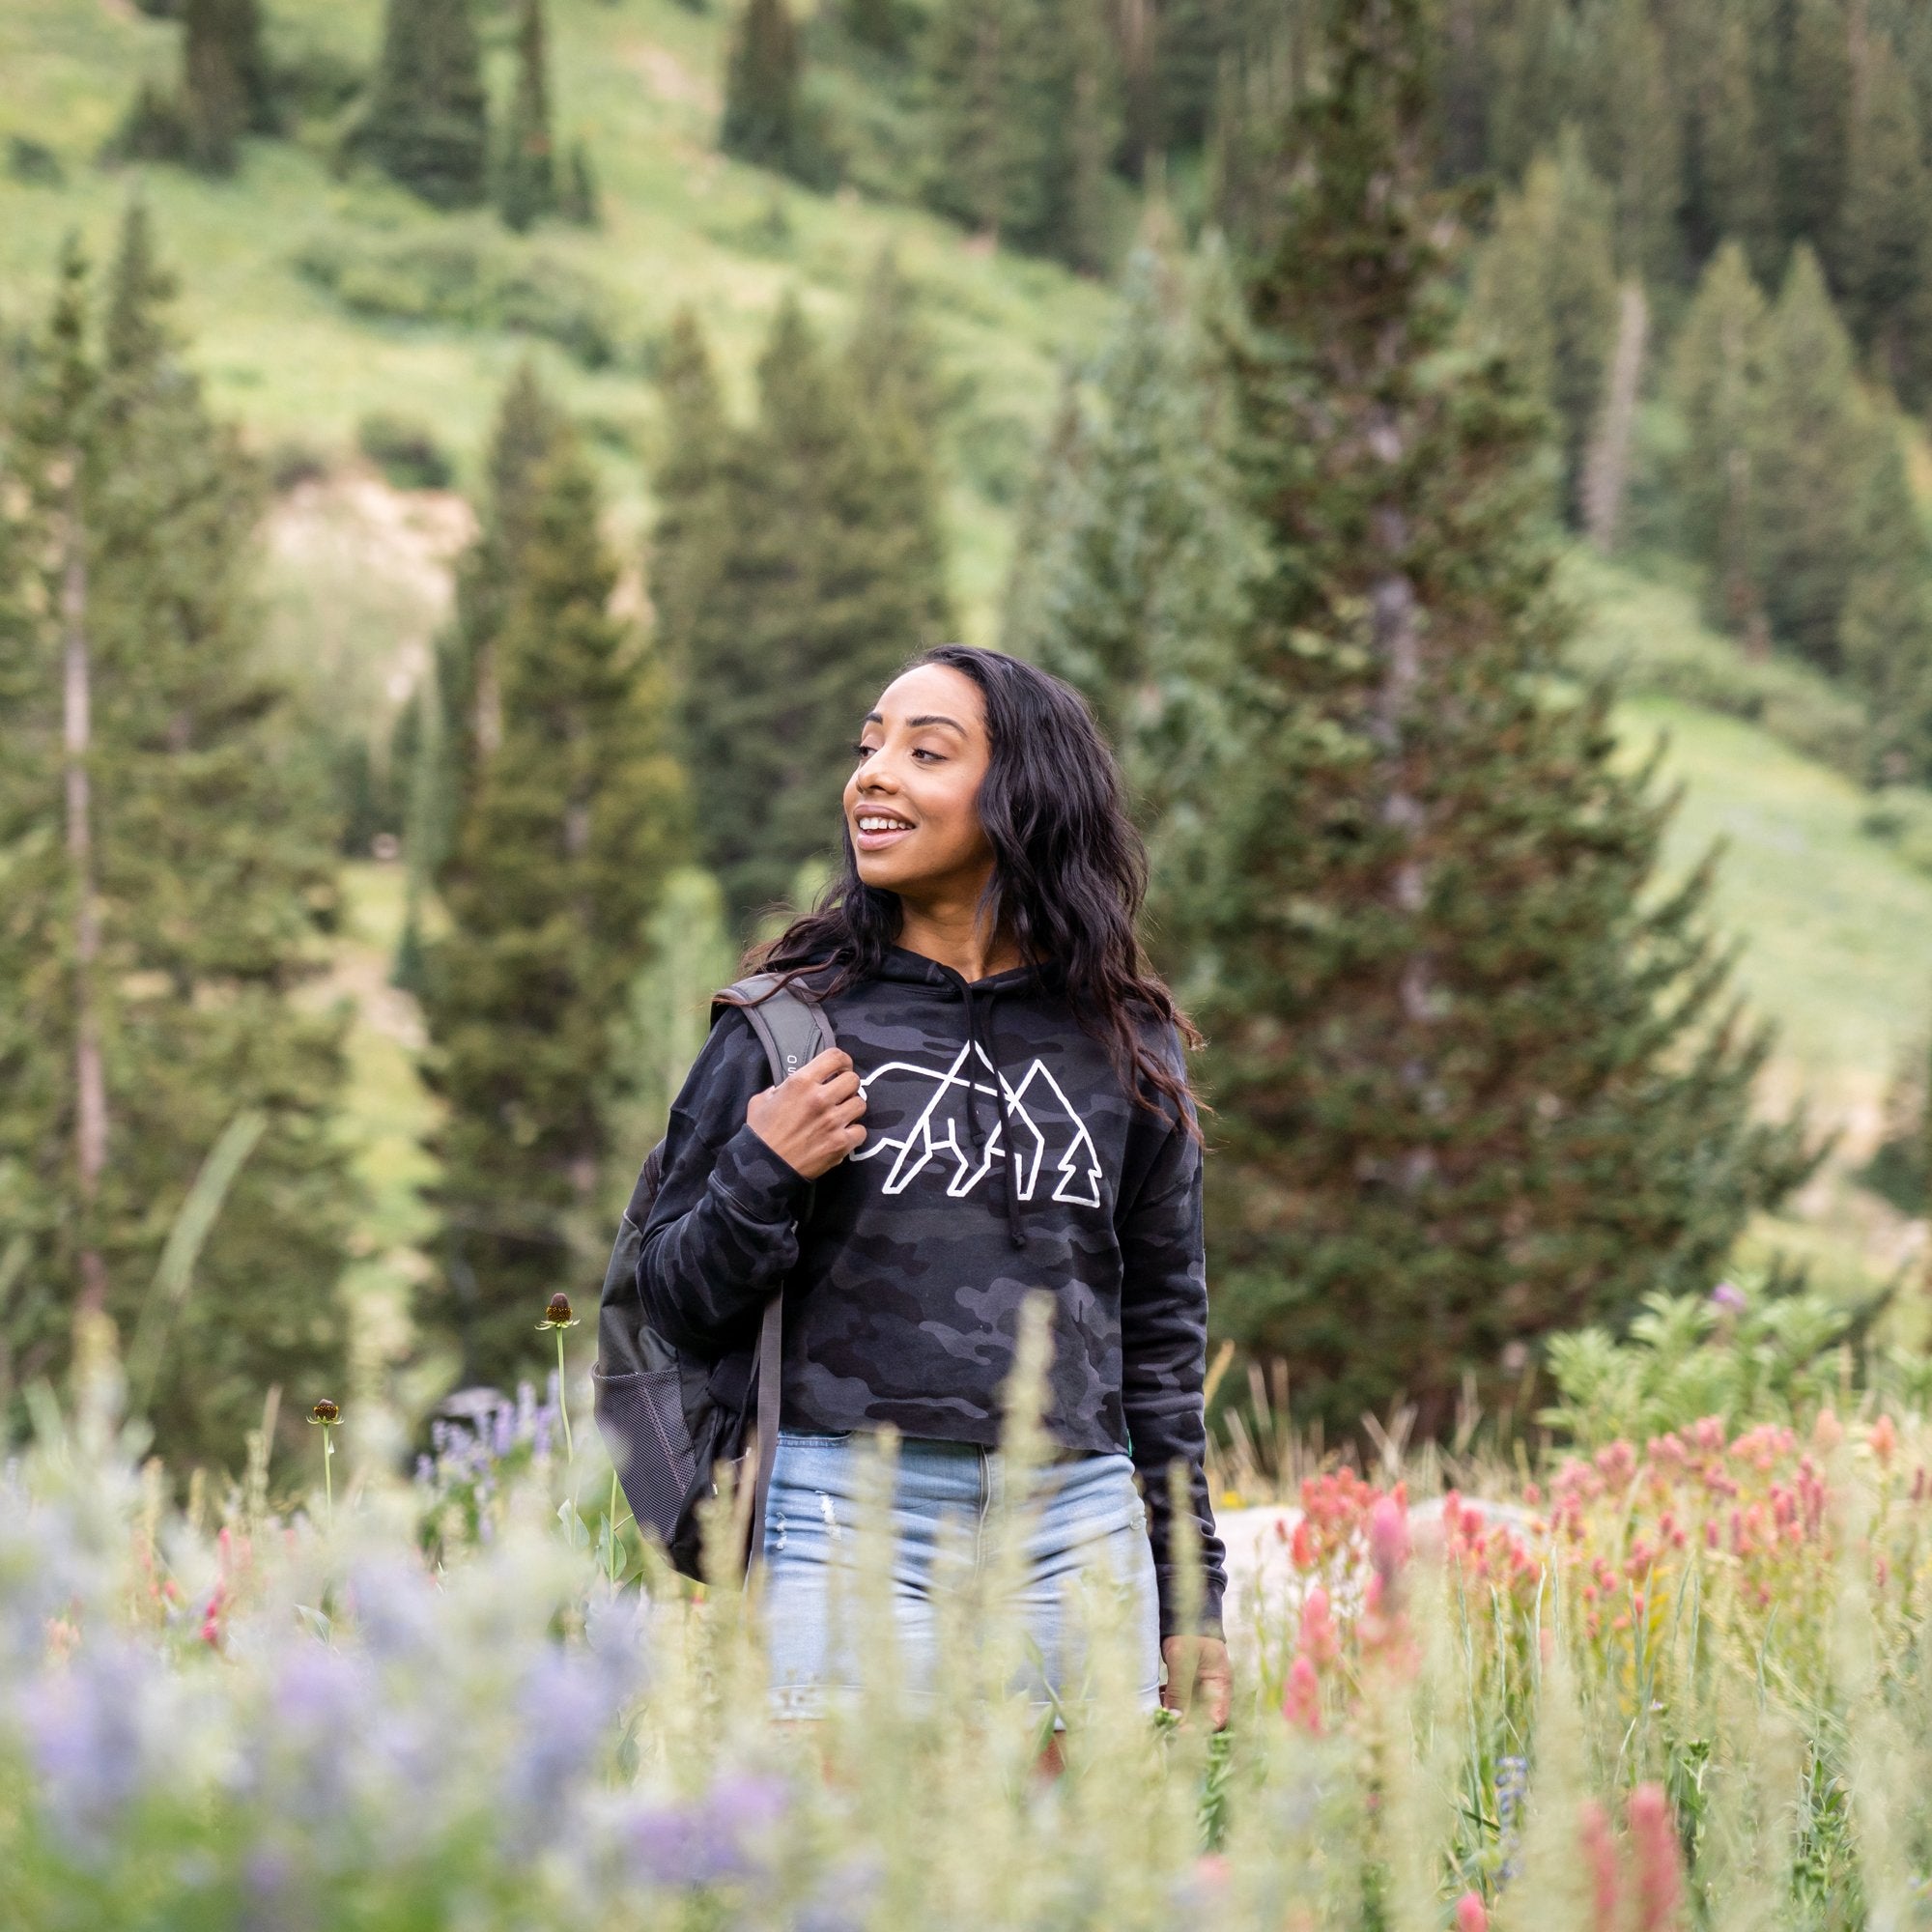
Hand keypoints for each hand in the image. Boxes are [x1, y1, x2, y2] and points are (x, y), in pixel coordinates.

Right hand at [745, 1048, 866, 1180]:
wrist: (763, 1168)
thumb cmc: (760, 1132)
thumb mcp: (762, 1100)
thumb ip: (781, 1087)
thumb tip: (791, 1085)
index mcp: (801, 1082)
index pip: (835, 1057)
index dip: (843, 1061)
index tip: (841, 1068)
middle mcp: (820, 1098)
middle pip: (853, 1079)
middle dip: (847, 1086)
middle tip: (840, 1094)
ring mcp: (833, 1121)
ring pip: (860, 1104)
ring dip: (852, 1108)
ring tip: (841, 1115)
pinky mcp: (841, 1143)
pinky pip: (861, 1131)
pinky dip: (853, 1133)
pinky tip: (842, 1134)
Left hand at [1160, 1633, 1231, 1729]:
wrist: (1185, 1610)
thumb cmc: (1189, 1632)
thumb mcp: (1183, 1659)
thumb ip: (1179, 1689)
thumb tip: (1175, 1718)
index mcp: (1220, 1685)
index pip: (1217, 1719)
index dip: (1200, 1730)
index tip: (1179, 1732)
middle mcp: (1213, 1690)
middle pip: (1202, 1719)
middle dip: (1184, 1726)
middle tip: (1164, 1727)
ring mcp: (1200, 1686)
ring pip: (1189, 1711)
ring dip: (1174, 1715)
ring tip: (1156, 1715)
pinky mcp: (1187, 1682)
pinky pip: (1180, 1700)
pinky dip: (1169, 1703)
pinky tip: (1156, 1700)